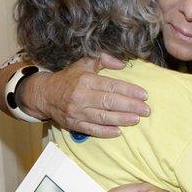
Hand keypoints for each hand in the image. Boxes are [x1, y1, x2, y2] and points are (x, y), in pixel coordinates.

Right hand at [26, 54, 149, 137]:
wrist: (44, 94)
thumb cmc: (69, 78)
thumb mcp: (84, 63)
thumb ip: (103, 60)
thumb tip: (123, 64)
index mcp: (85, 80)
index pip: (111, 86)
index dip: (129, 91)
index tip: (144, 95)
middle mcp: (81, 96)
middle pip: (109, 103)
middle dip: (130, 106)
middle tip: (146, 110)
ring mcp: (77, 112)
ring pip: (103, 117)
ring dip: (122, 119)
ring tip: (137, 119)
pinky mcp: (74, 125)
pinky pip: (92, 130)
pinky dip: (106, 132)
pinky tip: (119, 131)